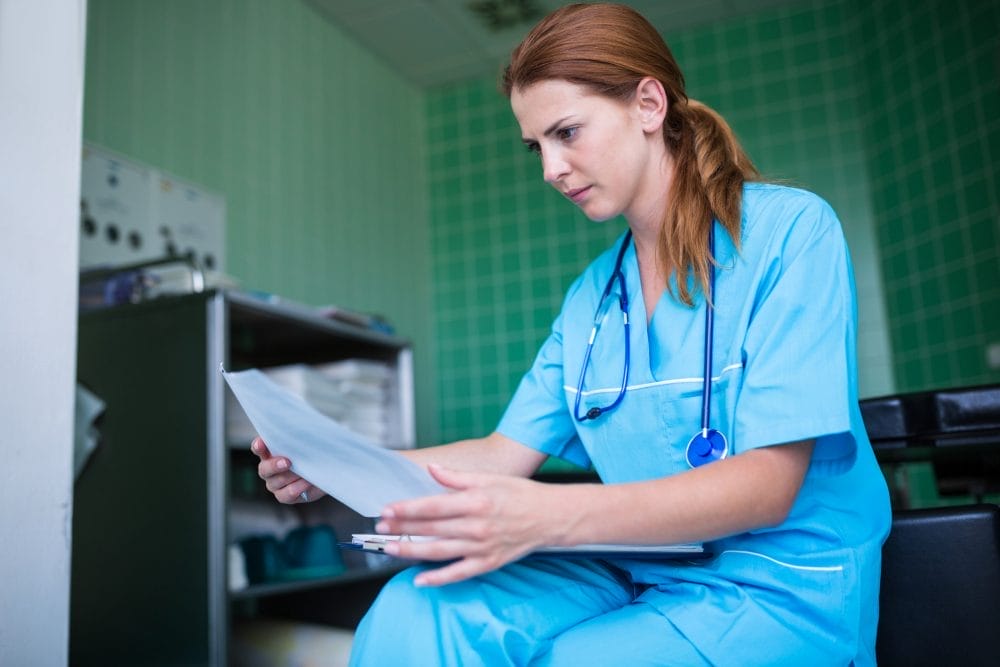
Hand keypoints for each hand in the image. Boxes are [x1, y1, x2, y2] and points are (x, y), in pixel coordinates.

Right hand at [251, 437, 325, 503]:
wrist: (323, 472)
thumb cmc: (311, 454)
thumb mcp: (306, 444)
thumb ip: (297, 440)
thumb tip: (299, 433)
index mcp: (270, 452)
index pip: (258, 448)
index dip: (258, 446)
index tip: (260, 444)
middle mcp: (268, 469)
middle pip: (264, 469)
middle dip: (275, 465)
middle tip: (288, 462)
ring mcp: (274, 484)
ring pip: (276, 482)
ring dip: (291, 477)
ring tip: (305, 473)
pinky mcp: (284, 496)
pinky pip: (286, 495)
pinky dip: (297, 488)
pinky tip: (307, 482)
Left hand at [374, 464, 559, 585]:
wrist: (551, 517)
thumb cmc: (521, 494)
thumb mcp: (490, 478)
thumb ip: (457, 477)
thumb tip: (431, 469)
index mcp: (476, 501)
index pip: (433, 506)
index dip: (407, 509)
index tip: (387, 510)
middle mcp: (477, 526)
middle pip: (431, 529)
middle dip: (402, 529)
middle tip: (379, 529)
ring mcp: (482, 547)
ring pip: (439, 552)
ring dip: (412, 551)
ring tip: (390, 549)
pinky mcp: (488, 563)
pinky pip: (459, 574)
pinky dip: (438, 579)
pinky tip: (419, 580)